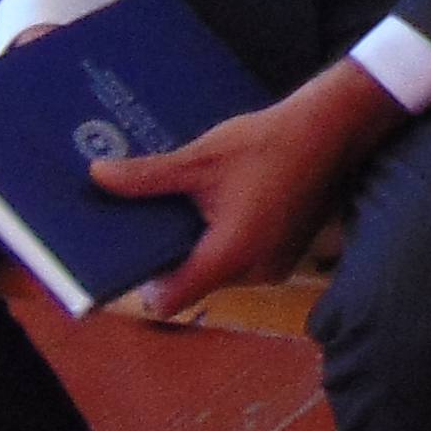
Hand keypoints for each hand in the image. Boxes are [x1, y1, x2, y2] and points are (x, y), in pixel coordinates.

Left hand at [109, 65, 400, 317]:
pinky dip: (227, 239)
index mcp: (230, 256)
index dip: (144, 281)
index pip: (170, 299)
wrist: (333, 130)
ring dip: (201, 244)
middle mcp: (254, 273)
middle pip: (194, 282)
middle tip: (150, 218)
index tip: (127, 253)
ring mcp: (275, 266)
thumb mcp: (201, 159)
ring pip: (219, 269)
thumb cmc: (266, 144)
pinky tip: (221, 203)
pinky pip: (243, 259)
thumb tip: (97, 176)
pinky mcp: (287, 254)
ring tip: (185, 204)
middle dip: (173, 254)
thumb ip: (149, 177)